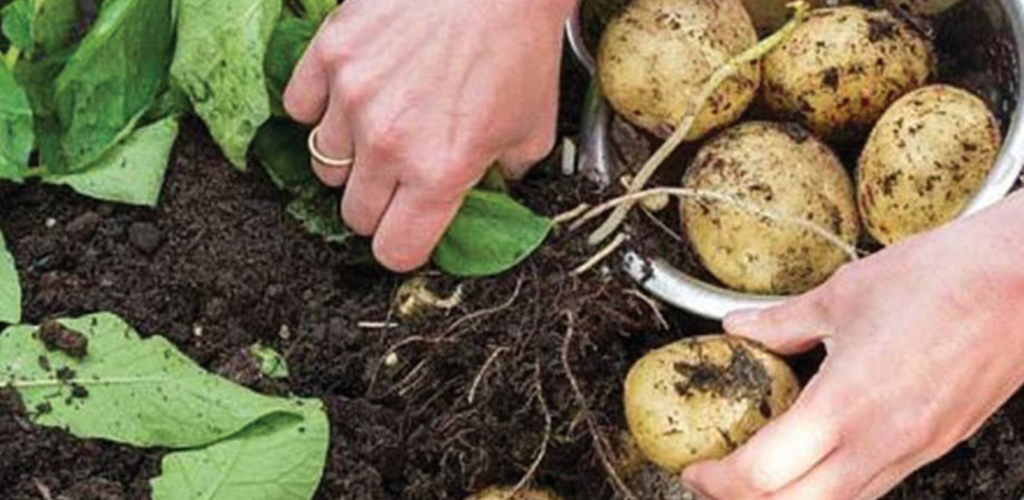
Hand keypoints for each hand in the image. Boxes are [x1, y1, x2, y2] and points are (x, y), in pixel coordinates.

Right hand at [284, 0, 572, 270]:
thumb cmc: (519, 46)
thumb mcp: (532, 129)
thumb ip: (504, 176)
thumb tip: (486, 193)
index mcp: (441, 172)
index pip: (395, 251)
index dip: (404, 245)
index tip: (410, 230)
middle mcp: (388, 144)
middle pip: (355, 214)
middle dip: (379, 204)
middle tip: (401, 175)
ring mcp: (351, 98)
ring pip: (324, 165)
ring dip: (349, 157)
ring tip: (380, 127)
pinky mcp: (329, 55)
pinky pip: (299, 109)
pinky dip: (320, 108)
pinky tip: (353, 94)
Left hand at [681, 192, 1023, 499]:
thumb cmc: (943, 279)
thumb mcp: (842, 294)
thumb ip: (783, 322)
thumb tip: (740, 327)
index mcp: (846, 404)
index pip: (763, 475)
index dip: (717, 480)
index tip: (696, 467)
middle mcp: (881, 441)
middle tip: (714, 480)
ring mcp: (913, 450)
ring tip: (756, 476)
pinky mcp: (937, 445)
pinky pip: (874, 487)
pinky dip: (831, 487)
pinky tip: (814, 460)